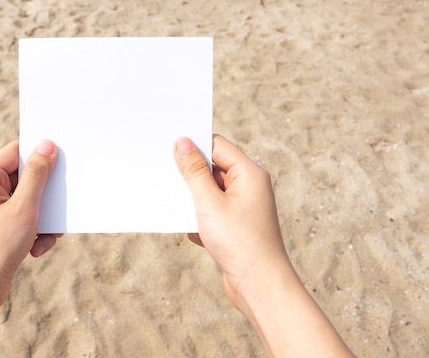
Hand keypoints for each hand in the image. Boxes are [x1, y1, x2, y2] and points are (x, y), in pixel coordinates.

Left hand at [0, 139, 59, 350]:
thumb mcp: (23, 207)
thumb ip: (37, 174)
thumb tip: (46, 145)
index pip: (17, 151)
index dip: (40, 152)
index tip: (63, 158)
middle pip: (26, 177)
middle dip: (45, 194)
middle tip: (59, 203)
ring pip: (29, 201)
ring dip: (43, 217)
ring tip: (46, 235)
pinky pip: (25, 220)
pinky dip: (35, 232)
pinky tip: (36, 249)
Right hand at [174, 135, 354, 357]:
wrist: (260, 286)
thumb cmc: (240, 242)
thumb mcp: (210, 203)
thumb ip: (194, 171)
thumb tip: (183, 142)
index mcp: (249, 173)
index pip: (217, 145)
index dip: (193, 146)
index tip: (169, 149)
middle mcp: (249, 186)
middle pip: (212, 167)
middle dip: (191, 177)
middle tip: (170, 180)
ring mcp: (243, 206)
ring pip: (208, 192)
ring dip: (194, 202)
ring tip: (190, 216)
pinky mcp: (236, 224)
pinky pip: (211, 212)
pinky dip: (200, 221)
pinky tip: (199, 235)